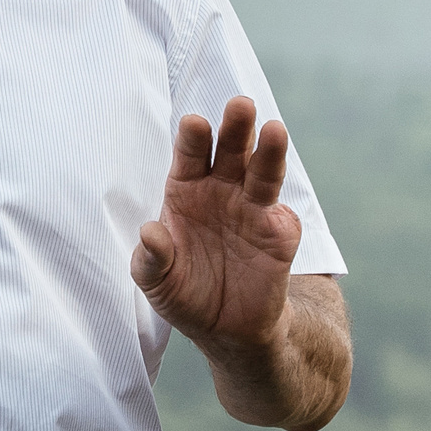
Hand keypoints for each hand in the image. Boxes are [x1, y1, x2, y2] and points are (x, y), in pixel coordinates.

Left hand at [131, 97, 302, 351]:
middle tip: (240, 104)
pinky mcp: (279, 233)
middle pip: (229, 152)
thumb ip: (150, 258)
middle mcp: (221, 192)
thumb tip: (149, 232)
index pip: (188, 157)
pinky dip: (279, 214)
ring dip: (269, 151)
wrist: (225, 326)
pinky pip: (281, 217)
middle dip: (235, 128)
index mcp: (185, 192)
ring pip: (262, 173)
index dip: (191, 140)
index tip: (193, 122)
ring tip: (274, 129)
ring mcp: (253, 208)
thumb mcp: (155, 281)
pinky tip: (276, 215)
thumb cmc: (182, 292)